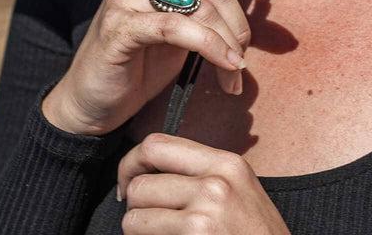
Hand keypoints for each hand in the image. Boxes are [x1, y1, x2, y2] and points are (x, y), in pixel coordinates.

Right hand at [42, 0, 290, 135]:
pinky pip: (179, 28)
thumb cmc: (144, 58)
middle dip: (240, 20)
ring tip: (235, 70)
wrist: (94, 100)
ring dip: (229, 42)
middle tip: (246, 53)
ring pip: (200, 4)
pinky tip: (226, 69)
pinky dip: (212, 48)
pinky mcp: (119, 25)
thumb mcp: (186, 20)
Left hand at [117, 131, 291, 233]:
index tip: (131, 181)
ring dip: (137, 229)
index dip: (133, 162)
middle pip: (142, 180)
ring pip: (135, 215)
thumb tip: (153, 169)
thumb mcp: (240, 191)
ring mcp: (205, 215)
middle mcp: (215, 183)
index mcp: (226, 163)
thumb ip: (204, 173)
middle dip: (133, 202)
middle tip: (140, 216)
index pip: (157, 144)